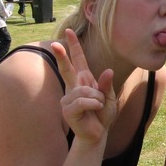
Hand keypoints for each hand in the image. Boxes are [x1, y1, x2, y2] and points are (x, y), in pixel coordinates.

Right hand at [51, 30, 115, 145]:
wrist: (97, 133)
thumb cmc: (102, 114)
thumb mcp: (110, 98)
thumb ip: (107, 85)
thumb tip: (107, 70)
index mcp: (84, 80)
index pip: (78, 60)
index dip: (74, 46)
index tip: (69, 31)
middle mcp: (73, 87)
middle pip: (67, 68)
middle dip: (61, 55)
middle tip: (55, 44)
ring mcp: (68, 98)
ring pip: (85, 91)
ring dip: (98, 99)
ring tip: (98, 106)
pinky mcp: (67, 110)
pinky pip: (83, 102)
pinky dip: (94, 105)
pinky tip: (96, 110)